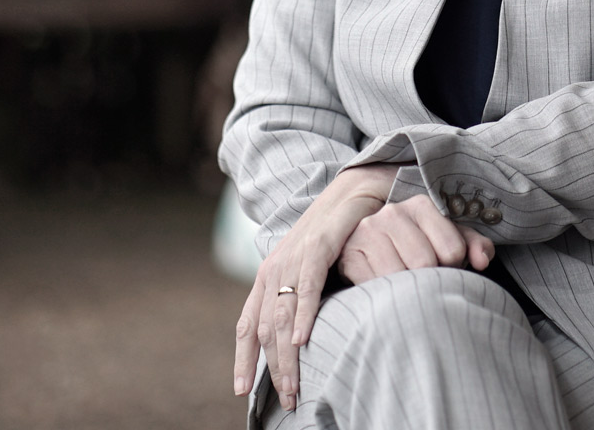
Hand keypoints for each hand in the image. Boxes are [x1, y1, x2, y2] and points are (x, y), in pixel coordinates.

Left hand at [233, 164, 397, 410]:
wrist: (351, 192)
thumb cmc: (334, 237)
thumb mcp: (310, 273)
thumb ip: (300, 303)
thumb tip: (300, 346)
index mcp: (267, 278)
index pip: (248, 326)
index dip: (243, 359)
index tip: (242, 392)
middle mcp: (273, 269)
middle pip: (266, 330)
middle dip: (273, 370)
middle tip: (287, 401)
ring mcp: (292, 257)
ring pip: (282, 315)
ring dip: (287, 356)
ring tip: (294, 386)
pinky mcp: (317, 245)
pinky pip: (306, 286)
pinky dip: (303, 315)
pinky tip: (303, 340)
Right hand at [337, 194, 494, 284]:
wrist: (364, 253)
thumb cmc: (415, 249)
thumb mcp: (448, 241)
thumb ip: (473, 246)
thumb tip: (482, 261)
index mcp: (421, 205)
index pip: (453, 249)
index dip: (452, 267)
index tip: (442, 267)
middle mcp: (392, 213)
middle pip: (426, 264)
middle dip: (428, 280)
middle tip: (421, 279)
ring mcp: (368, 232)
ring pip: (401, 275)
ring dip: (406, 289)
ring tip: (404, 285)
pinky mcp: (350, 256)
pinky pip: (375, 284)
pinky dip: (384, 295)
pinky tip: (385, 289)